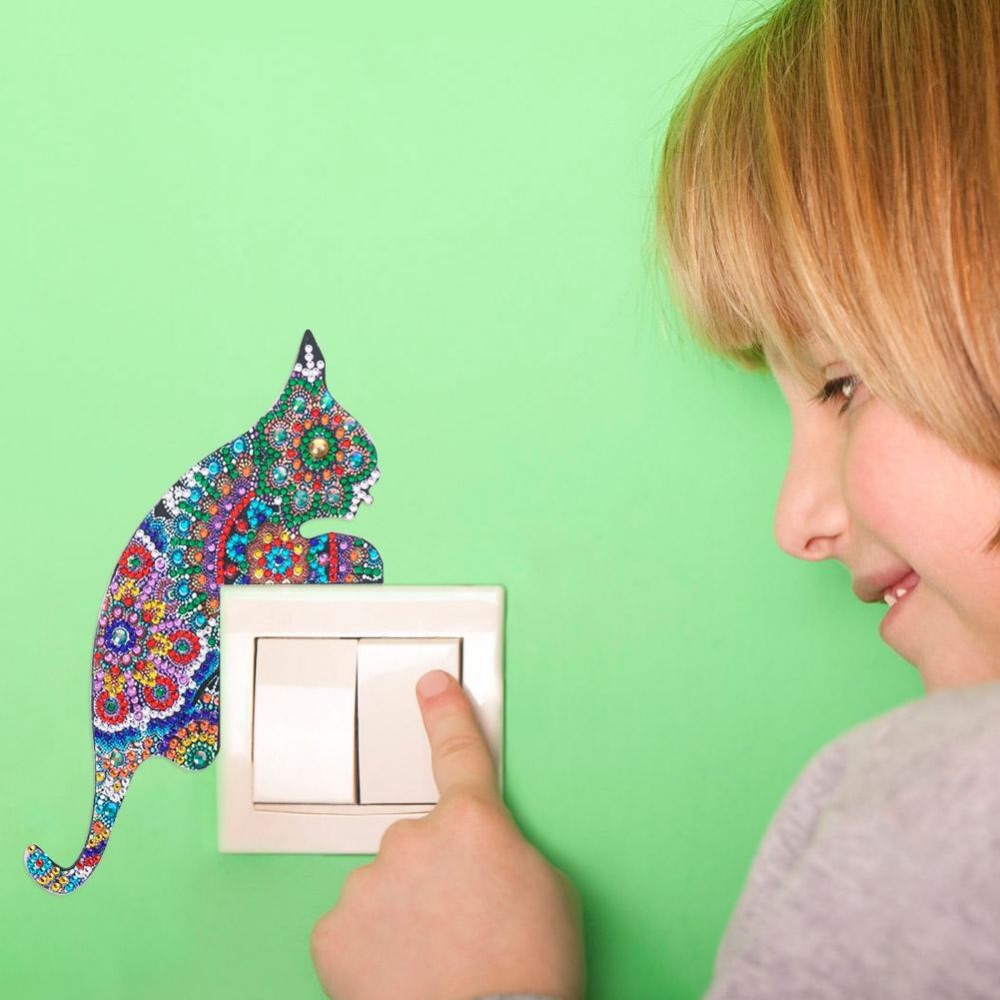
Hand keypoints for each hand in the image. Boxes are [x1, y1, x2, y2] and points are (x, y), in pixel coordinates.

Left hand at [309, 668, 585, 999]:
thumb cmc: (532, 971)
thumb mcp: (549, 889)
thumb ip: (504, 846)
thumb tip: (480, 851)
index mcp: (472, 822)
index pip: (460, 753)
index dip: (446, 715)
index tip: (432, 684)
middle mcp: (413, 839)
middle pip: (417, 842)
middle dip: (432, 874)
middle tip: (460, 925)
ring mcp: (368, 884)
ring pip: (383, 885)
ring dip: (401, 912)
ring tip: (433, 959)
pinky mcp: (334, 931)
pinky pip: (352, 926)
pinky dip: (370, 948)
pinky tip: (399, 974)